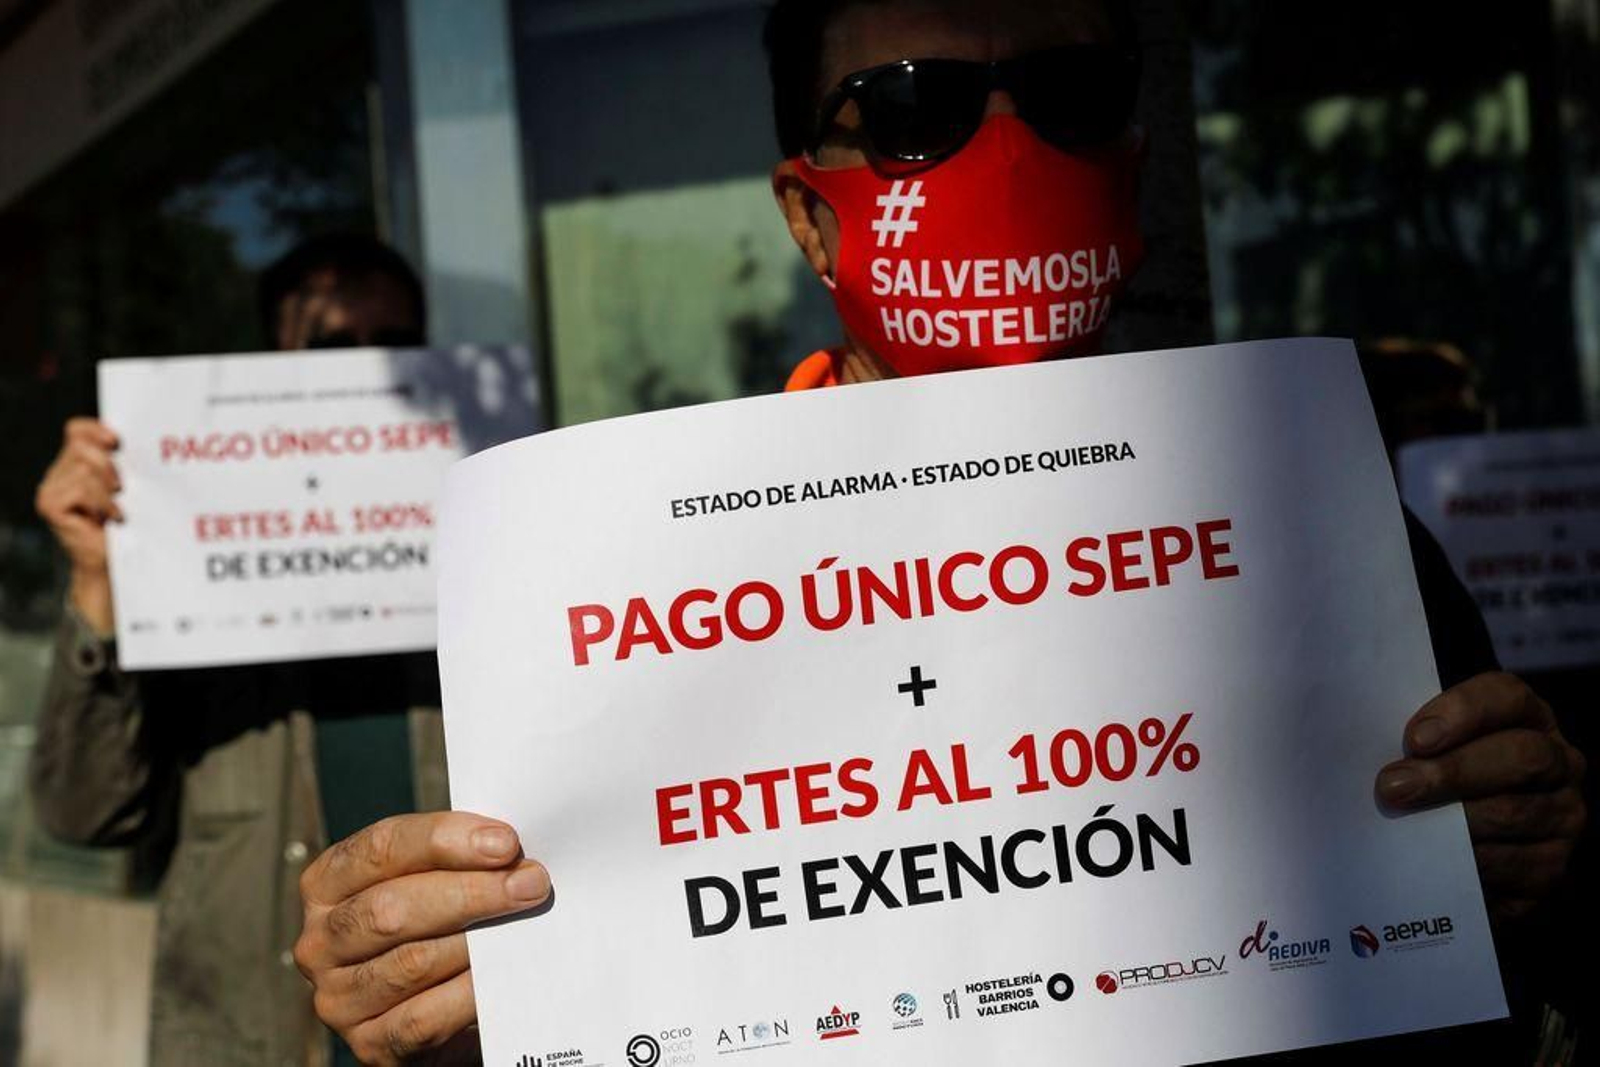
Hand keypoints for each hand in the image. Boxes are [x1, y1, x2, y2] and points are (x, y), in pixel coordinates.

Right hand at [35, 417, 121, 631]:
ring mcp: (50, 489)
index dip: (96, 430)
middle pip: (81, 446)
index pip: (77, 430)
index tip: (117, 441)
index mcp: (74, 463)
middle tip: (122, 487)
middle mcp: (57, 473)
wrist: (112, 563)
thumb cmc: (126, 524)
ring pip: (84, 467)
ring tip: (118, 509)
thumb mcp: (127, 488)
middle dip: (108, 464)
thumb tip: (140, 441)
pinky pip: (80, 488)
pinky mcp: (50, 504)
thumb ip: (122, 464)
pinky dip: (102, 501)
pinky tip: (111, 517)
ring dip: (108, 489)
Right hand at [295, 812, 551, 1064]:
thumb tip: (507, 849)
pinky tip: (502, 972)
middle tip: (530, 883)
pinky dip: (470, 991)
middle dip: (471, 891)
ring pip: (412, 962)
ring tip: (525, 923)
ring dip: (479, 940)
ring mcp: (339, 998)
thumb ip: (454, 862)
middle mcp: (321, 941)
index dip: (444, 840)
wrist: (437, 1013)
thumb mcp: (431, 885)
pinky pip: (424, 1016)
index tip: (505, 843)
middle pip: (392, 907)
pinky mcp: (369, 1043)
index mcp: (328, 885)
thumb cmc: (436, 931)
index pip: (380, 848)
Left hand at [1377, 672, 1586, 921]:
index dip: (1463, 712)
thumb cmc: (1430, 783)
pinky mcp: (1552, 866)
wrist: (1458, 856)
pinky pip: (1515, 864)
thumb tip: (1362, 740)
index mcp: (1525, 718)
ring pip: (1515, 813)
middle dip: (1453, 772)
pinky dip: (1471, 864)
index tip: (1414, 739)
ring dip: (1454, 822)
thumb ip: (1413, 741)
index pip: (1507, 697)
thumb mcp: (1425, 752)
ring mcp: (1563, 815)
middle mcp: (1558, 762)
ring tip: (1408, 829)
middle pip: (1520, 756)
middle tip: (1394, 788)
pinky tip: (1437, 862)